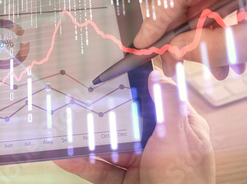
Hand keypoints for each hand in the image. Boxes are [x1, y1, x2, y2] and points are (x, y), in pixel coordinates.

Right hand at [54, 70, 214, 183]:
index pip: (156, 99)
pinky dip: (81, 163)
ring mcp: (140, 163)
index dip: (135, 86)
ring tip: (63, 128)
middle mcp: (159, 143)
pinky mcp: (124, 180)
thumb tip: (157, 74)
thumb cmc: (183, 182)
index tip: (111, 73)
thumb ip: (167, 106)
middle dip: (101, 112)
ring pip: (108, 145)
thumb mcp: (177, 139)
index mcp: (179, 128)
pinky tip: (63, 156)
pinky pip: (99, 168)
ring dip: (85, 139)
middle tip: (76, 98)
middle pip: (125, 121)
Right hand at [133, 0, 246, 78]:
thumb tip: (173, 52)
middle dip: (181, 35)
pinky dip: (216, 25)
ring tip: (219, 67)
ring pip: (197, 0)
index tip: (141, 44)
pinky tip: (228, 50)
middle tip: (176, 64)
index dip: (154, 22)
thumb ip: (210, 46)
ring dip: (201, 35)